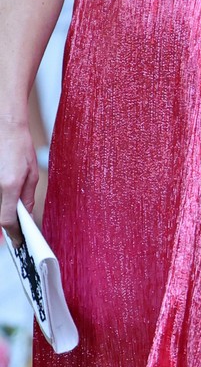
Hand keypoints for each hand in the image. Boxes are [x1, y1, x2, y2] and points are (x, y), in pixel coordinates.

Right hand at [0, 115, 37, 243]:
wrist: (5, 126)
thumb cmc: (20, 145)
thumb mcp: (31, 172)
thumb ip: (28, 196)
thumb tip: (26, 214)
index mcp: (9, 185)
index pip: (7, 220)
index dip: (13, 233)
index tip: (18, 240)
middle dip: (7, 225)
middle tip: (16, 231)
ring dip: (3, 210)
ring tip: (12, 209)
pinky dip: (1, 200)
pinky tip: (6, 196)